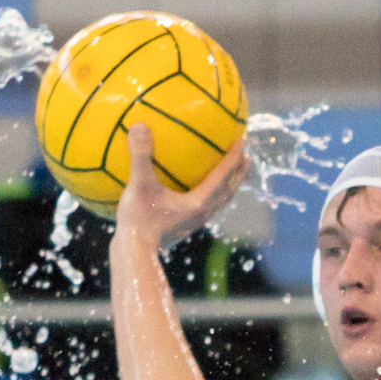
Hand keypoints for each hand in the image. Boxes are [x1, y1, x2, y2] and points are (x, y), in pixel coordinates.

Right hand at [115, 122, 249, 248]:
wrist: (133, 254)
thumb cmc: (138, 221)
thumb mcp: (139, 186)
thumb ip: (141, 156)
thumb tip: (139, 125)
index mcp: (199, 202)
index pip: (223, 176)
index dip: (233, 157)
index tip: (242, 140)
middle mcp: (203, 213)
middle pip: (229, 190)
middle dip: (239, 173)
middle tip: (246, 156)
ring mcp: (194, 222)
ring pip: (219, 201)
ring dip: (227, 185)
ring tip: (228, 173)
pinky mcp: (184, 227)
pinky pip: (203, 206)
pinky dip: (207, 194)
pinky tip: (192, 188)